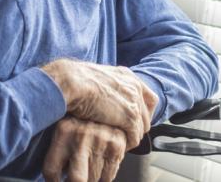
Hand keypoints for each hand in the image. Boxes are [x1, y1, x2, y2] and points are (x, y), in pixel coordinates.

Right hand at [42, 59, 157, 149]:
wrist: (72, 82)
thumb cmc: (75, 81)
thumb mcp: (97, 79)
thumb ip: (107, 88)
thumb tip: (104, 100)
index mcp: (127, 76)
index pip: (149, 98)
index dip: (143, 112)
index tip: (135, 121)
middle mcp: (134, 87)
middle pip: (146, 116)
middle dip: (136, 128)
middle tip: (123, 136)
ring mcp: (134, 101)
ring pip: (141, 129)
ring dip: (130, 137)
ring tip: (116, 142)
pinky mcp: (130, 117)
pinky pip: (135, 137)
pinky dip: (126, 145)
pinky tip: (115, 145)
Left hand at [42, 116, 126, 181]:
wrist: (103, 99)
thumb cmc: (77, 120)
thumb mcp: (61, 128)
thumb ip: (56, 150)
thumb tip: (54, 177)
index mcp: (63, 130)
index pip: (51, 171)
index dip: (53, 181)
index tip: (57, 180)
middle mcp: (81, 135)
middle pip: (76, 180)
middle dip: (75, 181)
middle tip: (75, 176)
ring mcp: (101, 140)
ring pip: (93, 180)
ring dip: (89, 177)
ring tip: (87, 164)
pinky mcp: (117, 146)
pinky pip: (108, 177)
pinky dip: (103, 176)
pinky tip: (99, 162)